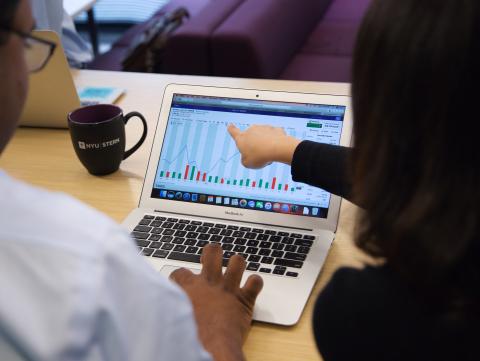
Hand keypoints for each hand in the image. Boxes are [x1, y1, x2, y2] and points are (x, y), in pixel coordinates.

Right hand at [170, 244, 262, 360]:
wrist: (211, 348)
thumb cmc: (191, 337)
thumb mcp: (172, 318)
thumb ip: (171, 308)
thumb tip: (163, 309)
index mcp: (190, 287)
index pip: (180, 272)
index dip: (180, 276)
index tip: (182, 283)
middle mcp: (210, 282)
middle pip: (213, 250)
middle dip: (213, 252)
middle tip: (212, 261)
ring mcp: (229, 288)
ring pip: (237, 260)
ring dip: (237, 264)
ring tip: (234, 270)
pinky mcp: (245, 299)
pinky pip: (256, 281)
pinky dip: (255, 283)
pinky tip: (251, 287)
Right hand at [228, 124, 300, 168]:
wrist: (277, 149)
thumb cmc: (260, 156)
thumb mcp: (247, 163)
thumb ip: (245, 159)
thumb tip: (248, 155)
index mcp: (241, 138)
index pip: (233, 131)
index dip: (231, 129)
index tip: (230, 125)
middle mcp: (251, 130)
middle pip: (251, 137)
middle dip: (254, 144)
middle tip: (259, 155)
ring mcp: (263, 128)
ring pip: (263, 137)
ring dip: (265, 144)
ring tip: (269, 154)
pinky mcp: (275, 129)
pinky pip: (274, 137)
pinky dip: (276, 142)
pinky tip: (277, 149)